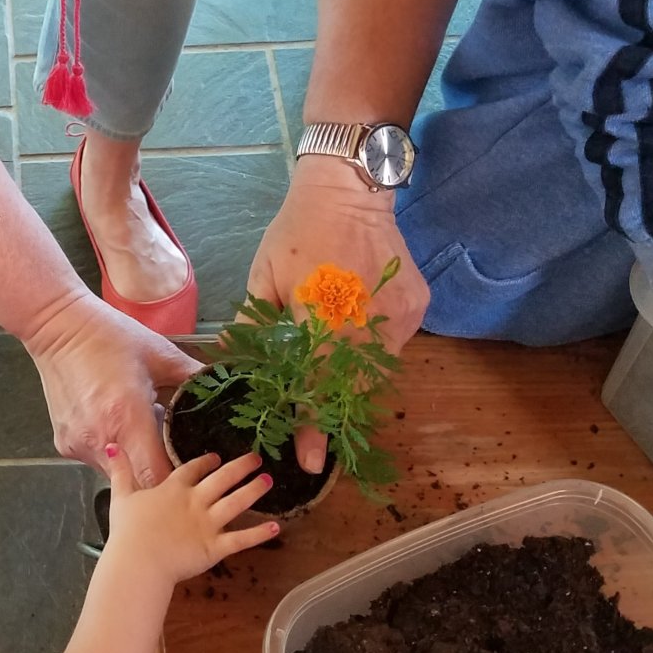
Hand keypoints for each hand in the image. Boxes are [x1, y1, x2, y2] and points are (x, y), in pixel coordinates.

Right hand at [22, 292, 199, 486]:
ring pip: (118, 475)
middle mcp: (100, 440)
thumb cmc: (110, 337)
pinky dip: (114, 450)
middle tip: (171, 448)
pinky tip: (115, 423)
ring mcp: (79, 445)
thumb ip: (196, 378)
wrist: (57, 328)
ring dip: (135, 462)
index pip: (158, 477)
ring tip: (141, 430)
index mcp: (127, 418)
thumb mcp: (160, 355)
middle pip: (139, 482)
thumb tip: (228, 389)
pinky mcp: (65, 445)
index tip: (194, 471)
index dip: (179, 481)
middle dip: (159, 473)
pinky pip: (98, 461)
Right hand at [103, 446, 279, 584]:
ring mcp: (208, 523)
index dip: (206, 462)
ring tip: (269, 481)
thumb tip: (113, 446)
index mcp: (173, 489)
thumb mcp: (121, 495)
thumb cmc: (128, 530)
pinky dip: (259, 534)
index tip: (216, 457)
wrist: (140, 559)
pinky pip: (241, 539)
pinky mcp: (215, 547)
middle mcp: (195, 501)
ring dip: (254, 491)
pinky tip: (276, 527)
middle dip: (240, 467)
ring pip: (236, 503)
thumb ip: (120, 470)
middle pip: (222, 479)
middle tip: (257, 459)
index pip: (193, 469)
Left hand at [246, 158, 429, 469]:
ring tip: (329, 378)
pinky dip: (371, 352)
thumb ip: (254, 326)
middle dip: (331, 408)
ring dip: (351, 380)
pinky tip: (352, 337)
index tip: (311, 461)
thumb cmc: (296, 233)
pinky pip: (393, 346)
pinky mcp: (417, 308)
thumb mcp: (262, 278)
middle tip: (313, 427)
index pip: (318, 385)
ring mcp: (400, 316)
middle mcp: (369, 322)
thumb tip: (236, 366)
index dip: (313, 425)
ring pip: (376, 370)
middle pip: (352, 386)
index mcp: (324, 317)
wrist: (349, 191)